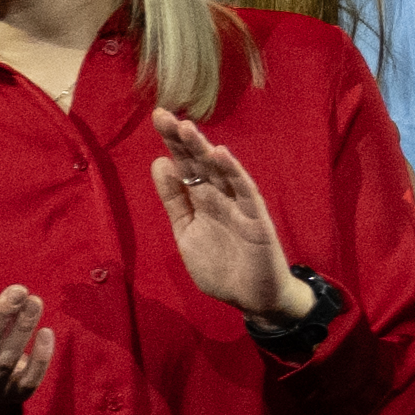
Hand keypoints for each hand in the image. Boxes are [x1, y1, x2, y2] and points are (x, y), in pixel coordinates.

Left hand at [147, 110, 307, 328]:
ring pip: (220, 172)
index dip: (173, 143)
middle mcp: (220, 196)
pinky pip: (245, 192)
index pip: (185, 165)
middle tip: (163, 115)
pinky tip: (220, 155)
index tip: (158, 118)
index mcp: (202, 199)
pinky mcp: (256, 219)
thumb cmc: (222, 267)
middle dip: (182, 140)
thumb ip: (175, 201)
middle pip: (199, 163)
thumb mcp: (187, 233)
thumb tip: (160, 164)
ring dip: (203, 150)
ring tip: (186, 128)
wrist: (253, 299)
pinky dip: (233, 173)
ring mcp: (239, 206)